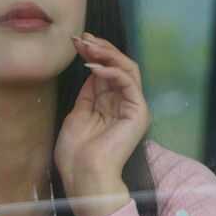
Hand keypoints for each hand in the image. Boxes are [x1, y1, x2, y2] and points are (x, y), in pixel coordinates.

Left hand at [54, 34, 149, 214]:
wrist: (84, 176)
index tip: (77, 42)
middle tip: (82, 38)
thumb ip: (88, 94)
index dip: (94, 54)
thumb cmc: (77, 155)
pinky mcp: (138, 112)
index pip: (106, 72)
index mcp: (110, 106)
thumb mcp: (77, 115)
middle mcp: (124, 104)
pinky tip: (93, 66)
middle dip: (101, 48)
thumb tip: (92, 70)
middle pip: (119, 66)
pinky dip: (112, 70)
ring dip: (107, 54)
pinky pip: (129, 82)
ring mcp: (133, 108)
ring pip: (127, 69)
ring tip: (88, 46)